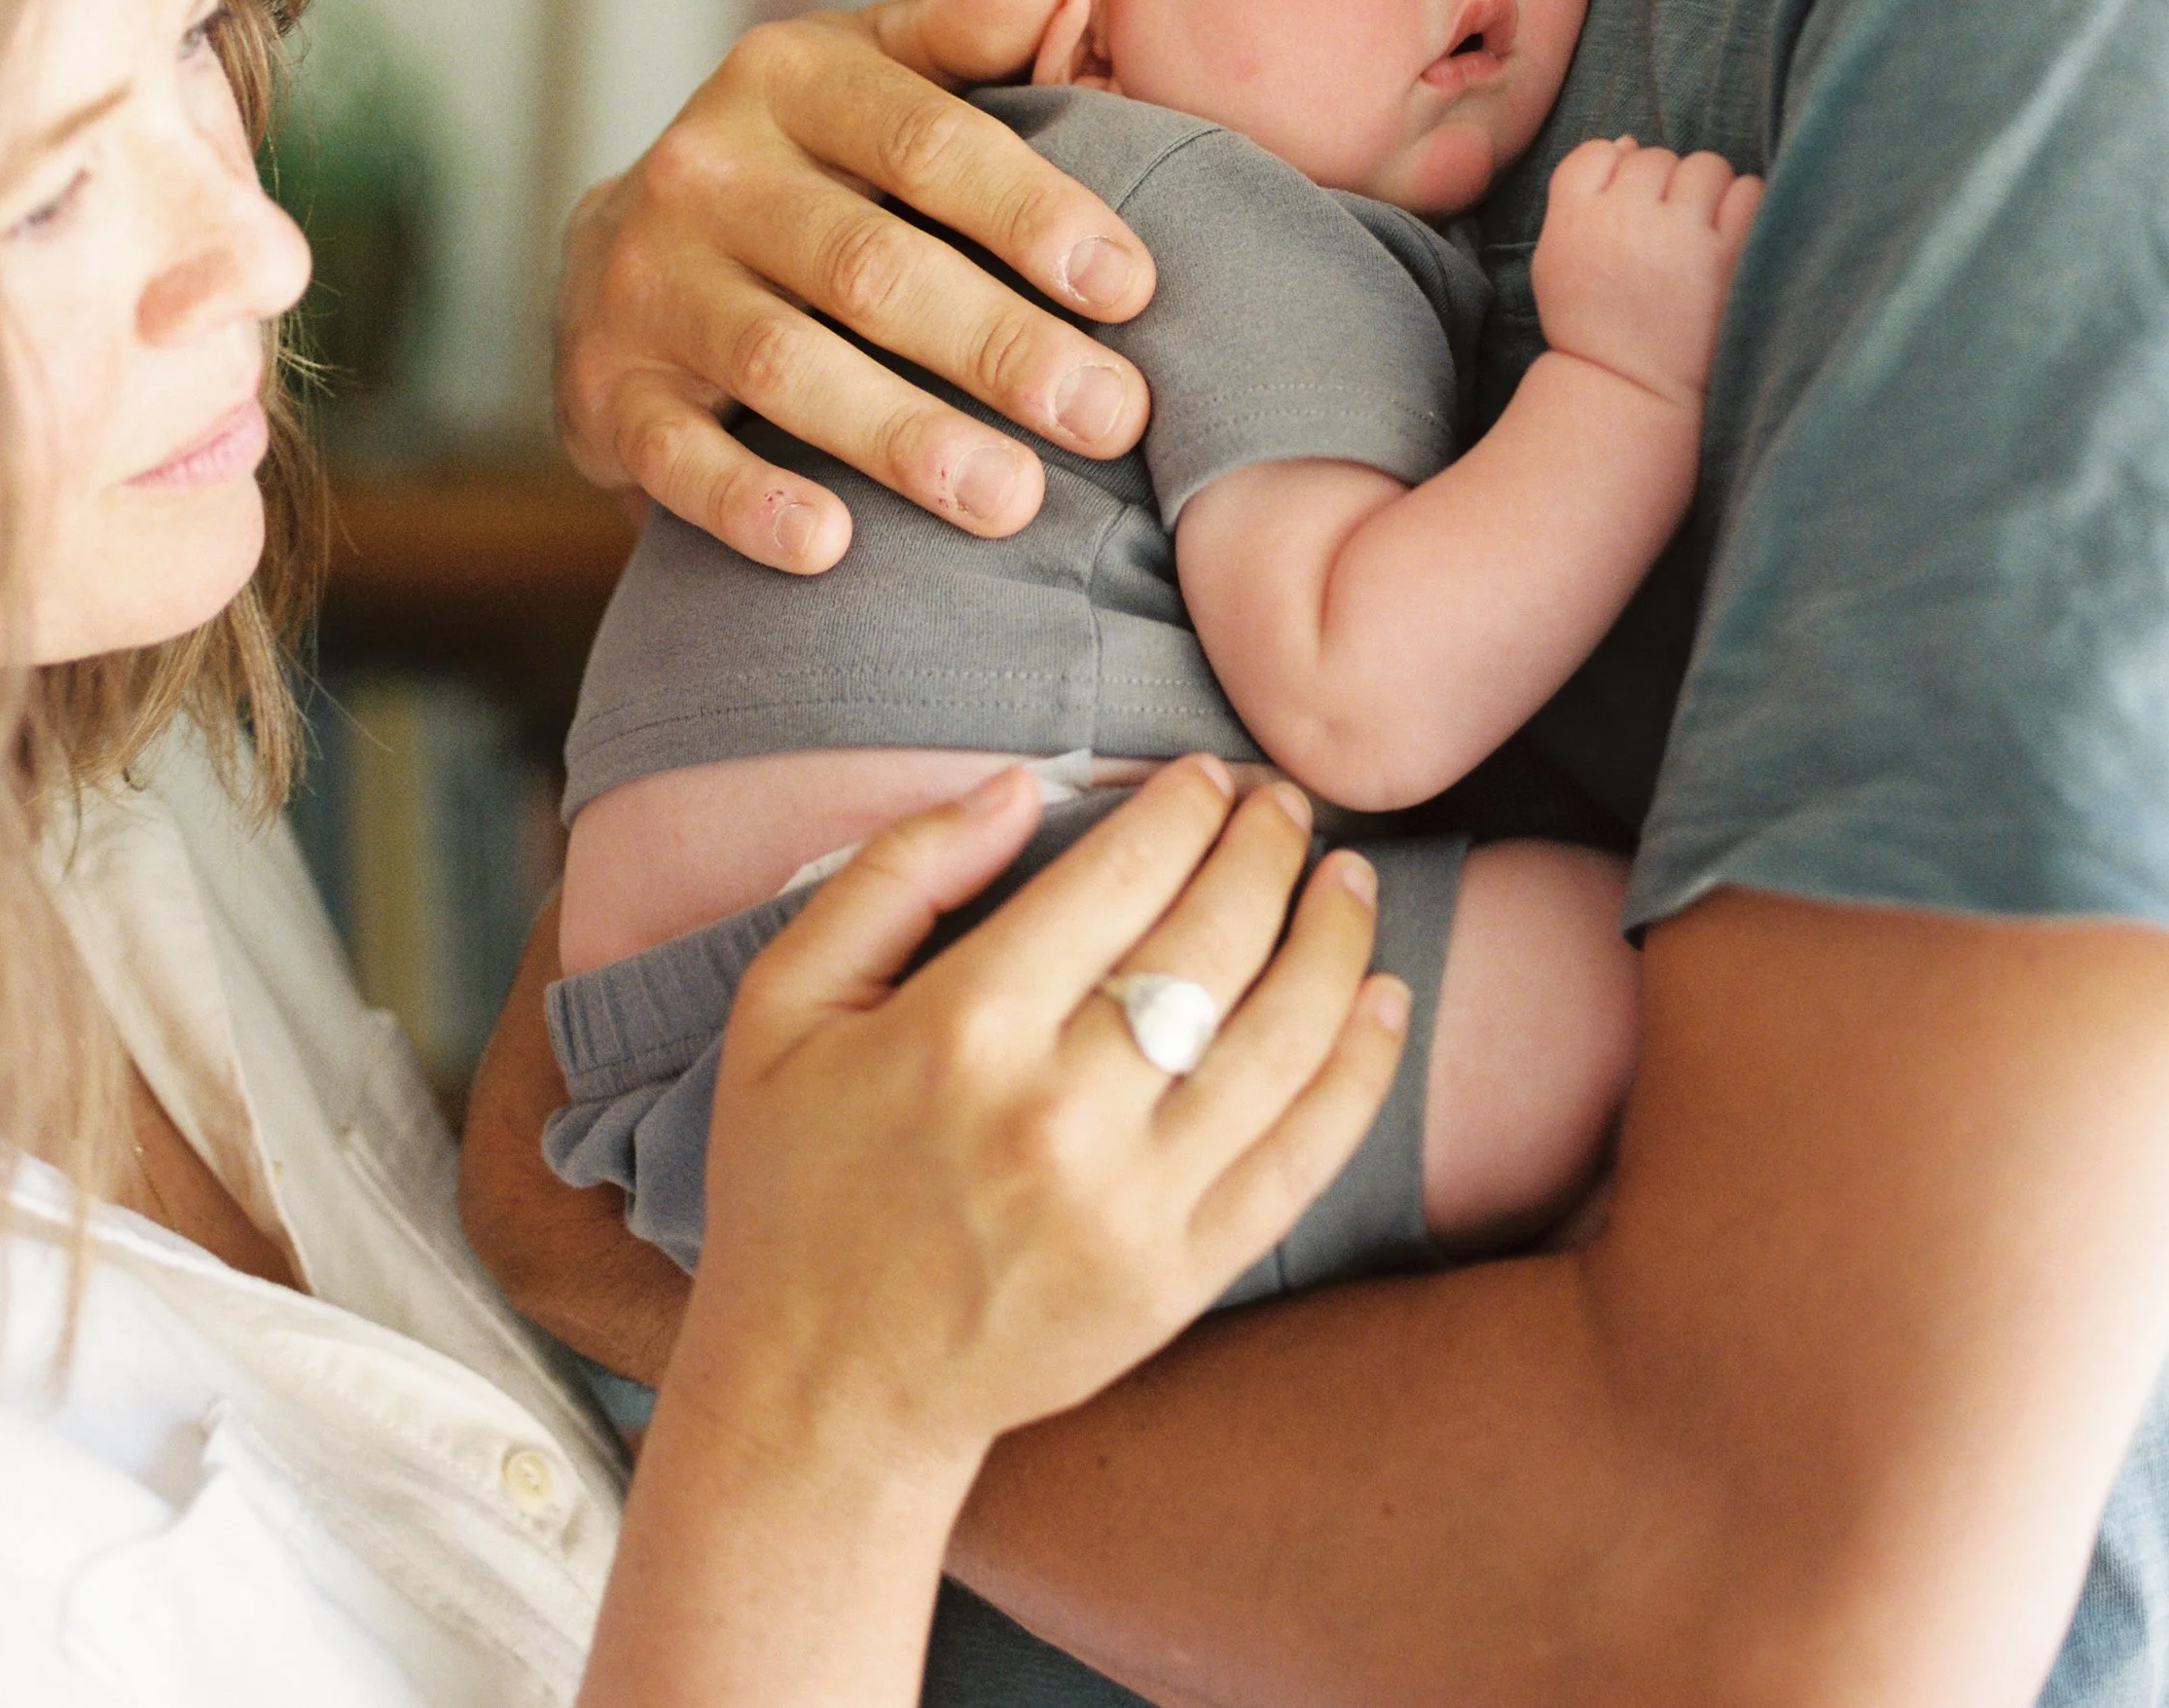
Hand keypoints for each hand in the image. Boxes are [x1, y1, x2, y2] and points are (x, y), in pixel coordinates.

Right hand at [553, 0, 1155, 573]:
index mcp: (791, 77)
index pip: (925, 138)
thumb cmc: (811, 165)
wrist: (623, 256)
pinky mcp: (607, 392)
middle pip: (867, 264)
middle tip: (1110, 416)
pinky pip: (677, 454)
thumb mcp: (878, 76)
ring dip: (902, 435)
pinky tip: (832, 547)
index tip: (1130, 285)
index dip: (1031, 212)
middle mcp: (707, 169)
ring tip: (1013, 499)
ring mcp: (649, 284)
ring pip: (781, 363)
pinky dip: (749, 502)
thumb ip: (967, 36)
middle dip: (997, 343)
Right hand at [671, 756, 1407, 1480]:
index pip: (1120, 877)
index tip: (1209, 777)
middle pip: (1214, 940)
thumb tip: (1019, 786)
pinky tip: (1382, 999)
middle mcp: (1059, 1114)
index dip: (1183, 808)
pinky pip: (1302, 1157)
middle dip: (1267, 850)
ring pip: (1282, 1039)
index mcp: (961, 1030)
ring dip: (1334, 939)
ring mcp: (1132, 1206)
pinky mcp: (1179, 1280)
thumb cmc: (797, 1181)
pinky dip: (1361, 1070)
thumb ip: (895, 872)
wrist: (821, 1392)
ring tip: (1348, 878)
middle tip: (1286, 806)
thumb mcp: (786, 1001)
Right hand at [1530, 139, 1763, 407]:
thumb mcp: (1557, 255)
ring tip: (1700, 229)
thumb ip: (1581, 194)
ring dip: (1705, 189)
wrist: (1631, 388)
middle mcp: (1625, 220)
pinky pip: (1747, 192)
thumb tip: (1630, 143)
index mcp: (1574, 219)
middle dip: (1662, 185)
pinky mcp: (1727, 258)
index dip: (1616, 171)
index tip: (1625, 207)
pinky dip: (1742, 203)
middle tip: (1666, 227)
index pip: (1599, 151)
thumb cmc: (1594, 320)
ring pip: (1703, 166)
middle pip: (1654, 157)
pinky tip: (1730, 233)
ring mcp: (1680, 238)